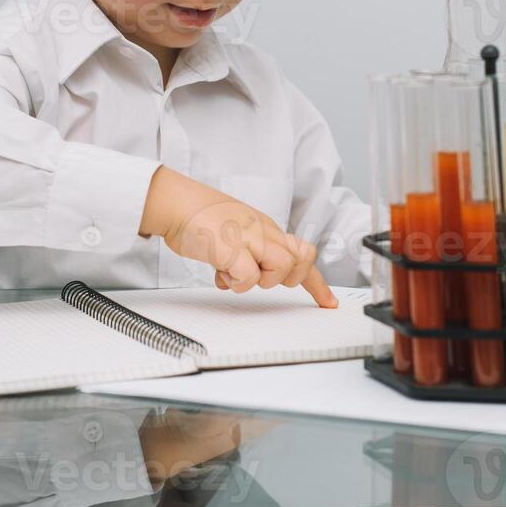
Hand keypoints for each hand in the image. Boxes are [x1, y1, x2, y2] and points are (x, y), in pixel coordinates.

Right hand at [138, 167, 337, 307]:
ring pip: (282, 268)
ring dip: (259, 280)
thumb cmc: (201, 217)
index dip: (317, 283)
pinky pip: (249, 277)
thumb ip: (249, 251)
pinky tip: (221, 274)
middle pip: (302, 260)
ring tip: (233, 272)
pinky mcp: (230, 248)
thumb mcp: (236, 231)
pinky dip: (237, 283)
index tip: (328, 302)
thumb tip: (245, 275)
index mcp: (267, 228)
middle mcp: (263, 231)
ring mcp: (249, 238)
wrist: (177, 204)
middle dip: (286, 279)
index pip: (303, 253)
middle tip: (258, 276)